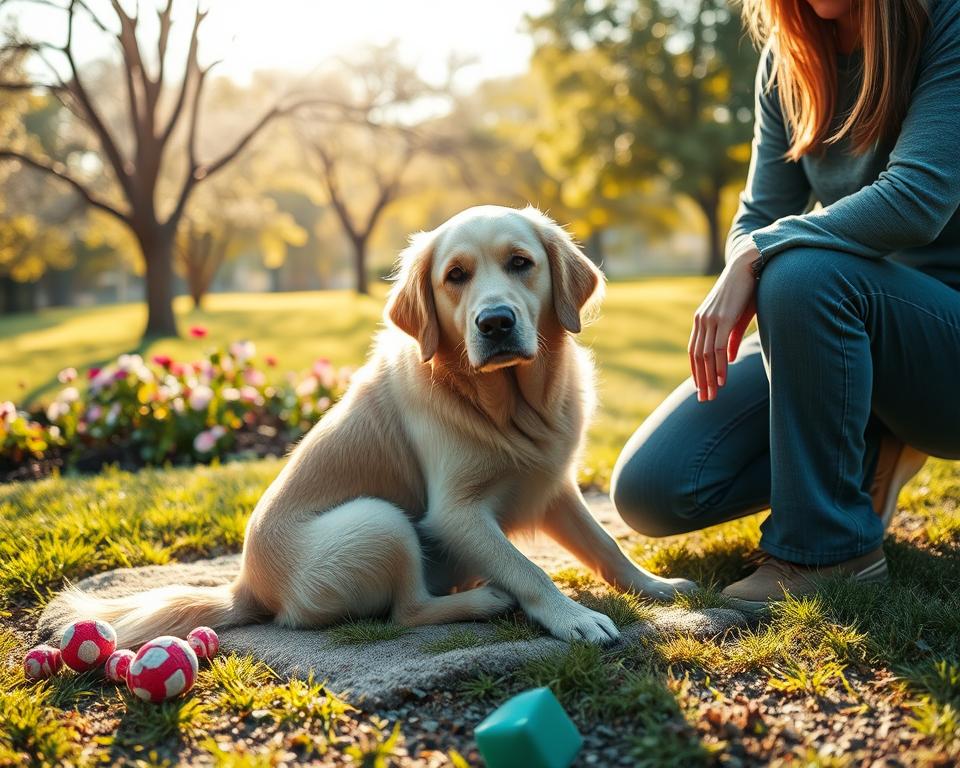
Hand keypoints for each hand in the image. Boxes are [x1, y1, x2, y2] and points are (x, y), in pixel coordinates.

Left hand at [688, 248, 757, 401]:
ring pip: (706, 356)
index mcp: (701, 320)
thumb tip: (727, 359)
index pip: (694, 351)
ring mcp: (710, 319)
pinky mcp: (723, 319)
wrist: (750, 266)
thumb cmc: (746, 292)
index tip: (701, 388)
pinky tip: (722, 380)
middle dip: (701, 380)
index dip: (696, 371)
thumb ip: (730, 339)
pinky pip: (717, 348)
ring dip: (709, 378)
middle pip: (697, 357)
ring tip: (713, 395)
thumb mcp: (736, 319)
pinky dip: (719, 366)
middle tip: (705, 399)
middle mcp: (702, 321)